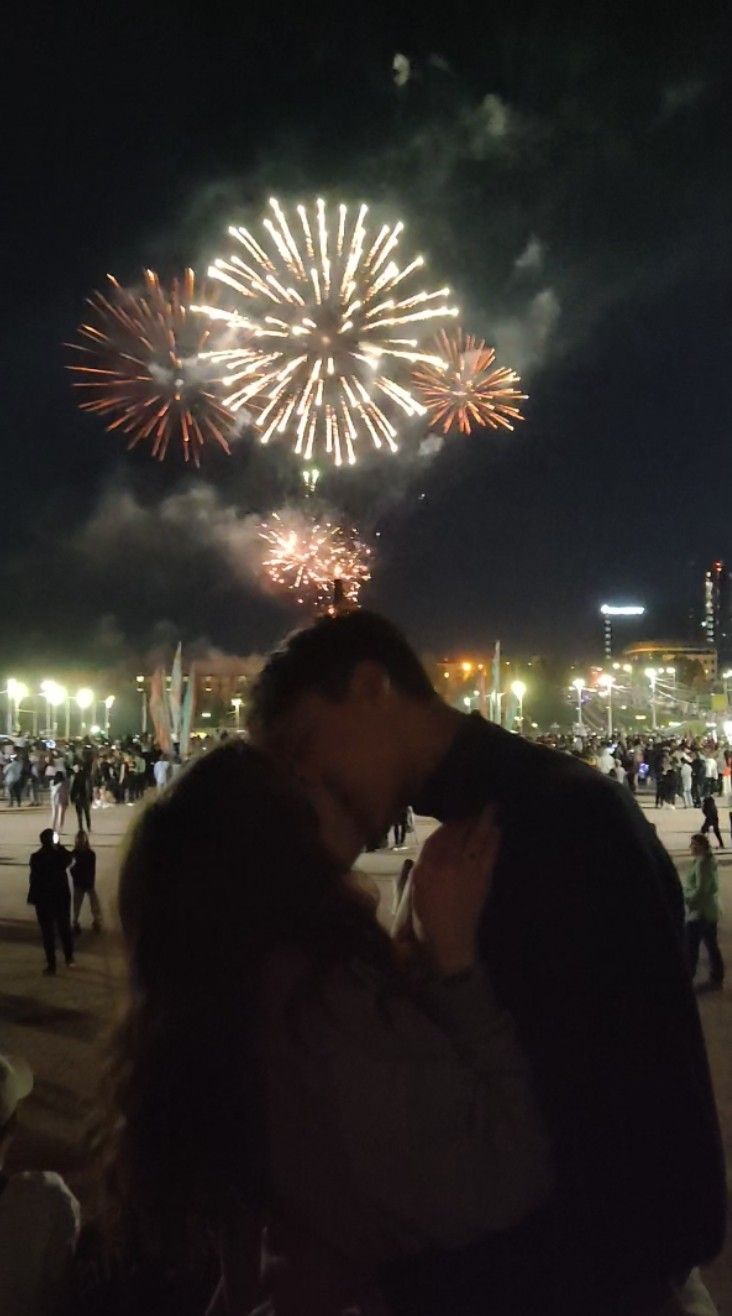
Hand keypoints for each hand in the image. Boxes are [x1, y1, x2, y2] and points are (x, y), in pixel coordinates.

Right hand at [411, 807, 499, 975]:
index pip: (437, 837)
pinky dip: (493, 840)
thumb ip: (416, 870)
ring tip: (490, 808)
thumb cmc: (426, 920)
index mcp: (425, 867)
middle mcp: (445, 864)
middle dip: (467, 817)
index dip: (447, 824)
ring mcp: (466, 870)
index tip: (453, 814)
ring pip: (475, 839)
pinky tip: (497, 830)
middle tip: (476, 802)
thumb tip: (424, 854)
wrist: (449, 942)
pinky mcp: (482, 879)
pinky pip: (488, 854)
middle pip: (457, 833)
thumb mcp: (414, 892)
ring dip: (483, 822)